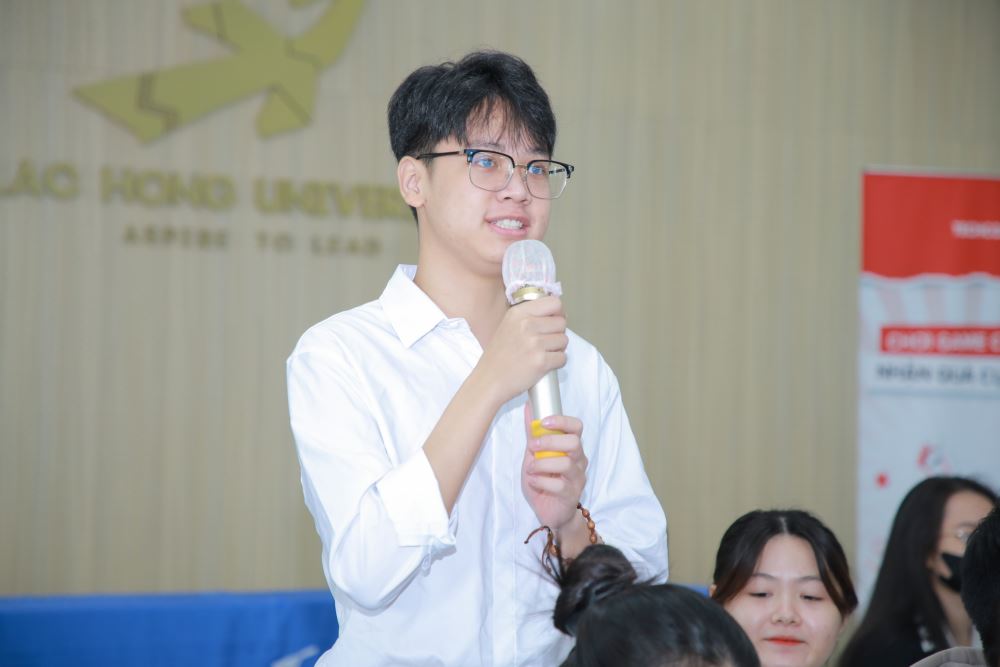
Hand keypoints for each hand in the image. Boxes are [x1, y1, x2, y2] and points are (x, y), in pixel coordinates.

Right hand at [474, 296, 566, 405]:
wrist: (489, 380)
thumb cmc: (499, 356)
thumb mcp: (508, 325)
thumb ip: (529, 316)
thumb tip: (555, 314)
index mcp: (519, 313)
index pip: (554, 303)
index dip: (558, 313)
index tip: (554, 322)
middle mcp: (527, 325)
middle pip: (561, 323)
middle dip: (558, 333)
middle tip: (546, 343)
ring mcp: (535, 343)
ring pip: (564, 340)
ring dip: (558, 349)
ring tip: (542, 354)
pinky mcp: (541, 361)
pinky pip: (563, 358)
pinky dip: (557, 363)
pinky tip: (543, 364)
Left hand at [521, 403, 587, 534]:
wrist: (550, 512)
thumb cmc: (544, 480)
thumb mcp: (534, 455)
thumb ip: (533, 434)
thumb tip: (528, 407)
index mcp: (572, 447)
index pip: (577, 427)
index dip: (562, 421)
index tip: (543, 422)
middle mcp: (579, 461)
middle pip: (574, 443)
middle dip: (550, 442)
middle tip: (532, 447)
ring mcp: (577, 478)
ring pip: (566, 463)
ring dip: (542, 464)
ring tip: (530, 469)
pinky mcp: (571, 495)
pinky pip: (558, 484)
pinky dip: (541, 481)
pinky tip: (533, 482)